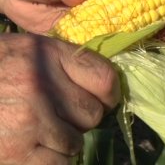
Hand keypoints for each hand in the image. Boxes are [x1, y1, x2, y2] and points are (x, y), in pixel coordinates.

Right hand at [0, 33, 119, 163]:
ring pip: (76, 143)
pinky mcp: (15, 155)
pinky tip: (27, 149)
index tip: (103, 100)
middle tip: (56, 117)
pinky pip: (58, 164)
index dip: (109, 93)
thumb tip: (105, 89)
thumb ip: (61, 64)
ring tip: (33, 132)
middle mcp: (41, 85)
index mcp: (46, 54)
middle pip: (93, 114)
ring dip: (61, 143)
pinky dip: (48, 161)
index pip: (105, 78)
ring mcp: (28, 121)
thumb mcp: (24, 52)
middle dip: (80, 119)